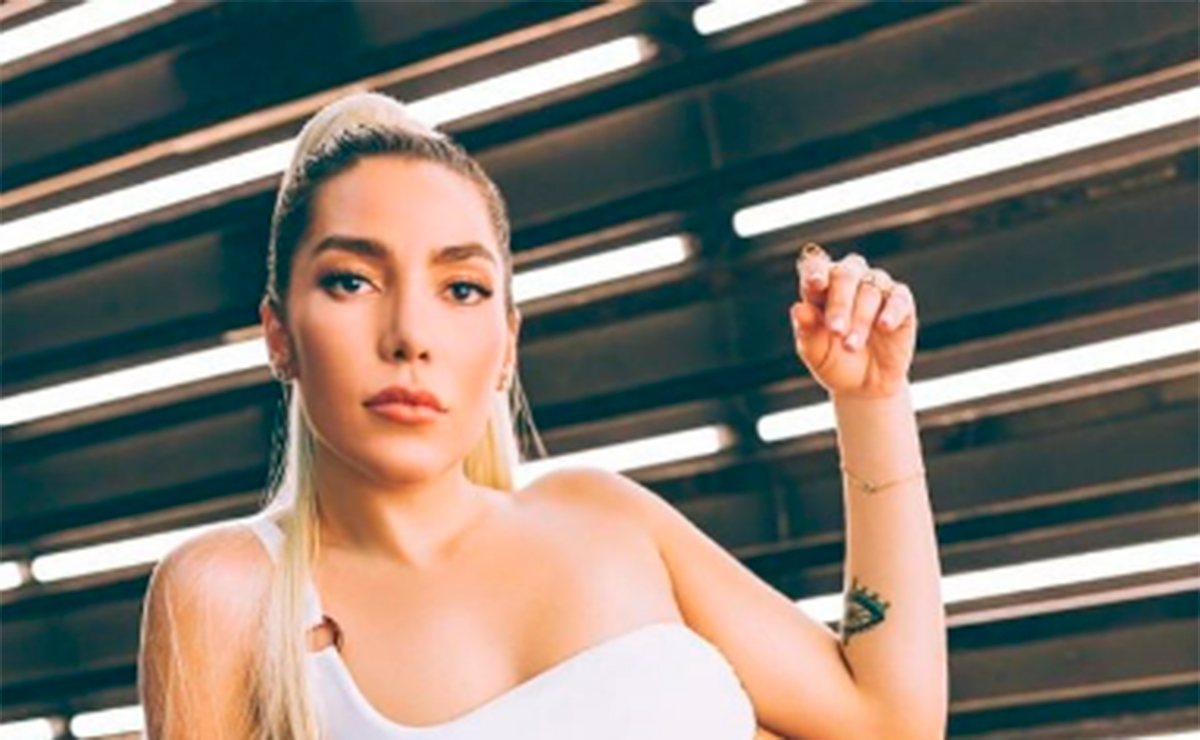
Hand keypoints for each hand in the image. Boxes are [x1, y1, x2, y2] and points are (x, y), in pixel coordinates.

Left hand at [790, 243, 917, 400]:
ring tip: (850, 346)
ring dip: (860, 318)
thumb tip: (798, 308)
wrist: (866, 387)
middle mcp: (849, 280)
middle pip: (844, 274)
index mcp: (821, 287)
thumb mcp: (816, 352)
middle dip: (839, 303)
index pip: (815, 266)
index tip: (815, 284)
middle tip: (835, 330)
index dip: (815, 271)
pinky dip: (891, 311)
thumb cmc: (835, 363)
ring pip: (870, 289)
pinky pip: (899, 298)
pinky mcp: (901, 302)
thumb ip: (806, 330)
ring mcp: (876, 288)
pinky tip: (883, 326)